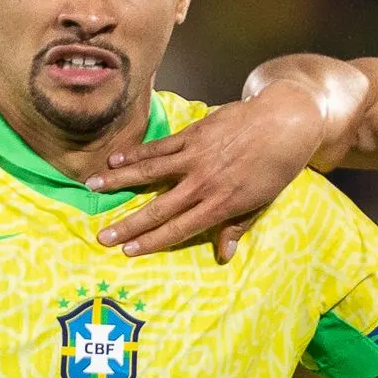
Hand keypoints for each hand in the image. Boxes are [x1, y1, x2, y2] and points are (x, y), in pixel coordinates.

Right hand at [85, 84, 333, 260]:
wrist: (285, 122)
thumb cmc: (277, 165)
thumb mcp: (262, 202)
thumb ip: (237, 226)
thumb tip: (223, 255)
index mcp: (221, 204)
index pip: (180, 228)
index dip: (152, 241)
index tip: (128, 252)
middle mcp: (204, 182)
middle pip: (159, 208)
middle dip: (129, 224)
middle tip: (102, 236)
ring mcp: (196, 156)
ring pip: (150, 171)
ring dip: (119, 180)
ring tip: (92, 187)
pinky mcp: (193, 133)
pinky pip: (159, 146)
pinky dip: (136, 153)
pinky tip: (115, 159)